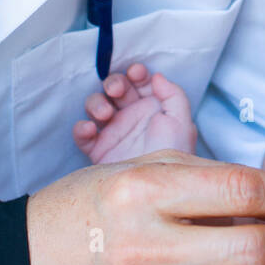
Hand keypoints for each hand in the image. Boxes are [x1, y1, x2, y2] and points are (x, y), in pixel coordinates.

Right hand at [73, 64, 196, 161]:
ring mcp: (113, 132)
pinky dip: (81, 128)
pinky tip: (90, 129)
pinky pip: (82, 133)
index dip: (136, 73)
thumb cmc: (174, 157)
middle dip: (114, 83)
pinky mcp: (97, 149)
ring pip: (96, 105)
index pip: (140, 82)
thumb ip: (173, 95)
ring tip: (105, 114)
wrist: (158, 191)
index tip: (136, 73)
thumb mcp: (183, 123)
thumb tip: (157, 76)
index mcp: (152, 107)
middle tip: (116, 91)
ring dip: (96, 103)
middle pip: (115, 88)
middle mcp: (131, 116)